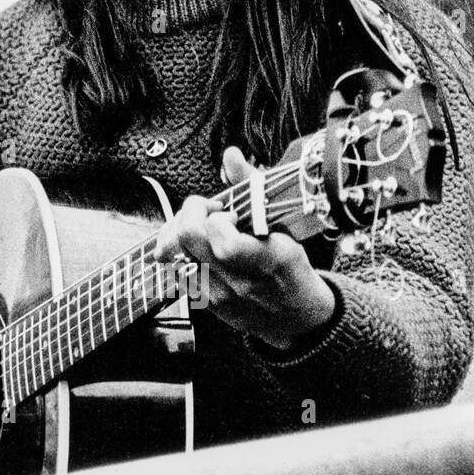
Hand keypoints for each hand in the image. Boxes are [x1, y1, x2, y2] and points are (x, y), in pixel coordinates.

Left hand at [152, 146, 336, 351]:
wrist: (298, 318)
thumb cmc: (291, 267)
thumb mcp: (285, 227)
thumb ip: (253, 188)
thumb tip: (230, 155)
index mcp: (269, 260)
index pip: (224, 242)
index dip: (217, 219)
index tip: (226, 212)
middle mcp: (241, 282)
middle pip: (189, 239)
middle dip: (190, 212)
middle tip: (205, 210)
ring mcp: (220, 297)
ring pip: (175, 254)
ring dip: (180, 232)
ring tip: (198, 228)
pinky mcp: (207, 306)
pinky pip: (177, 271)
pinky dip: (180, 253)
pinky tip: (194, 248)